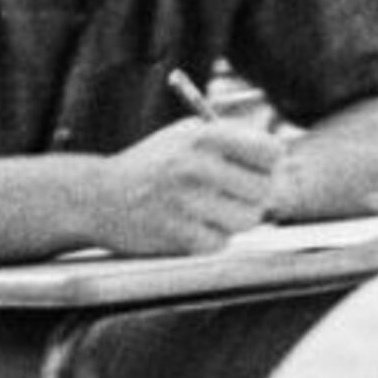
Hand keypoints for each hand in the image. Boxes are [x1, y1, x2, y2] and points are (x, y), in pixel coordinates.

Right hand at [97, 118, 283, 254]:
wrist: (94, 197)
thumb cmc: (151, 164)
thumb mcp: (187, 135)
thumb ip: (234, 139)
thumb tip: (283, 158)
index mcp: (204, 137)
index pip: (271, 152)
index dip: (269, 163)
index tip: (259, 169)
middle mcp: (197, 167)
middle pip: (265, 189)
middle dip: (255, 195)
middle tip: (234, 194)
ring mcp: (187, 203)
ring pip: (248, 219)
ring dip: (235, 219)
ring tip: (209, 209)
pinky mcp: (178, 235)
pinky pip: (221, 242)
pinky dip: (211, 238)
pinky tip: (189, 225)